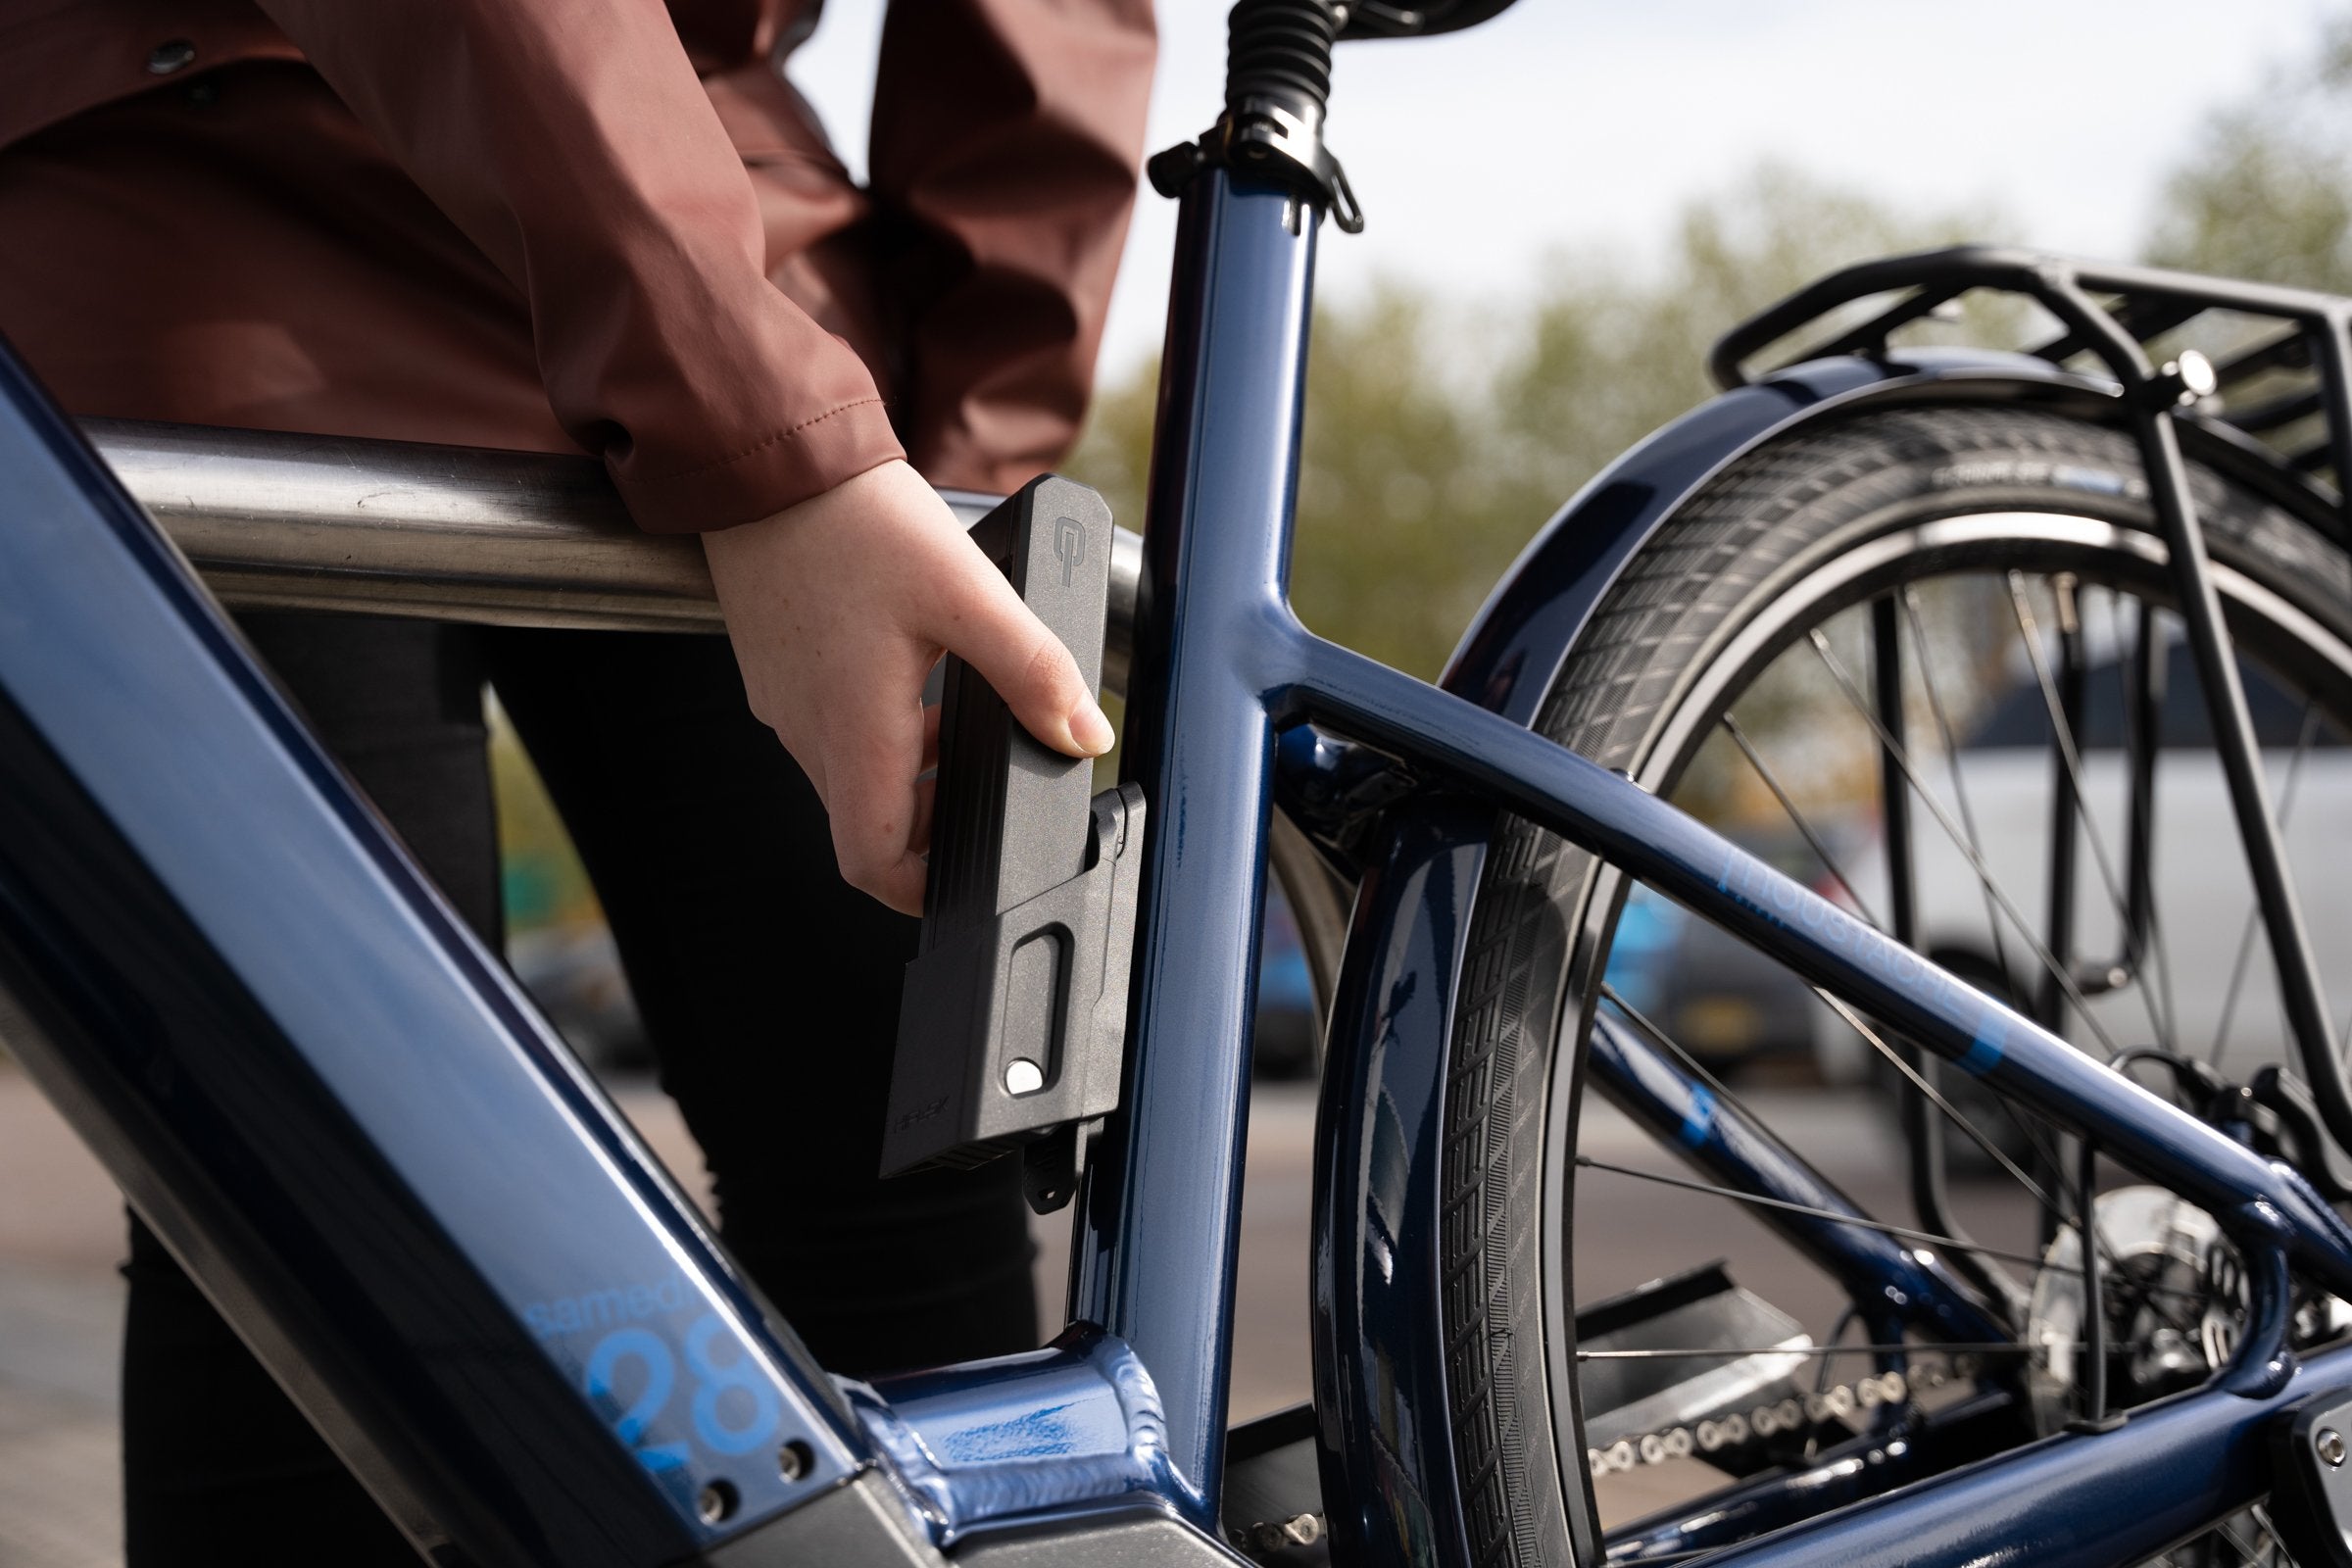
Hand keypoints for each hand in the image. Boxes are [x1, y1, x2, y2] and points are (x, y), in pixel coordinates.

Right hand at [702, 459, 1114, 914]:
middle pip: (868, 825)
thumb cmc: (851, 521)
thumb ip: (1034, 671)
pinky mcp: (776, 670)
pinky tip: (916, 673)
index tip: (969, 871)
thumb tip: (1082, 732)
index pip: (873, 864)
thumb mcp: (966, 593)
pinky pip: (830, 728)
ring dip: (910, 771)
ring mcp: (784, 701)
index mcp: (852, 731)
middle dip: (933, 820)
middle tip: (983, 776)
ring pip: (850, 776)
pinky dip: (881, 728)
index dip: (924, 889)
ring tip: (959, 720)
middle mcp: (807, 729)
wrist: (768, 460)